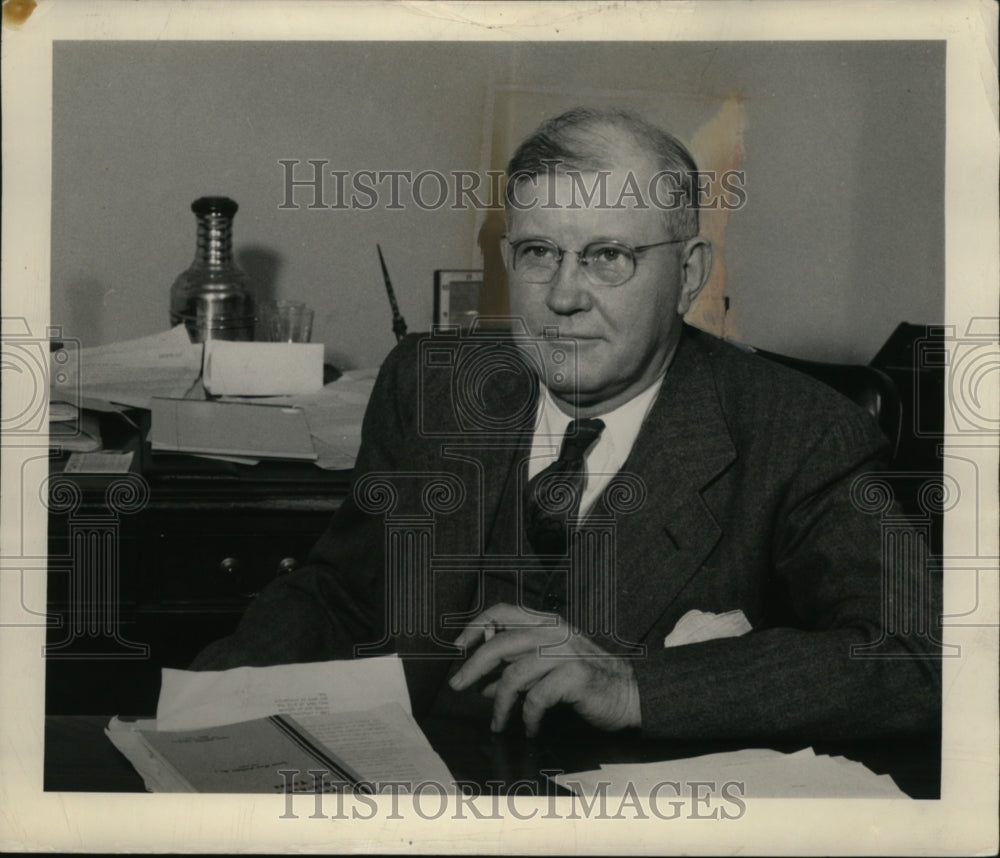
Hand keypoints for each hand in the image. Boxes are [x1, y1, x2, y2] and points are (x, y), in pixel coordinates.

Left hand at [448, 602, 640, 736]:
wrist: (629, 695)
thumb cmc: (584, 681)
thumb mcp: (547, 666)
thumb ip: (516, 666)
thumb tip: (479, 682)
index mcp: (546, 622)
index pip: (502, 611)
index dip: (476, 626)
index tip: (458, 646)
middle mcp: (554, 631)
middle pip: (500, 644)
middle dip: (473, 667)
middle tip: (457, 686)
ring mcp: (565, 652)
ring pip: (514, 677)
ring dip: (500, 705)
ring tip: (498, 724)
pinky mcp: (574, 676)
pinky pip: (536, 699)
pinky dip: (528, 718)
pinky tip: (530, 729)